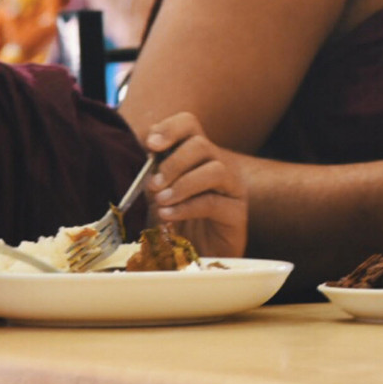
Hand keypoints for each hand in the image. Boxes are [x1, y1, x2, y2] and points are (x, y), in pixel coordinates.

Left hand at [141, 112, 246, 257]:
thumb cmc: (175, 223)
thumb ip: (152, 176)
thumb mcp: (157, 196)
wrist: (193, 258)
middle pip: (201, 144)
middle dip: (173, 163)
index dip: (170, 128)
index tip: (151, 144)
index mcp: (196, 155)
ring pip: (215, 169)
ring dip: (183, 184)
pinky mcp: (237, 213)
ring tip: (162, 201)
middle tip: (153, 184)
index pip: (189, 124)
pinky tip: (169, 216)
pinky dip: (187, 207)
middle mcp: (218, 165)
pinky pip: (214, 202)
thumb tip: (146, 160)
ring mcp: (231, 188)